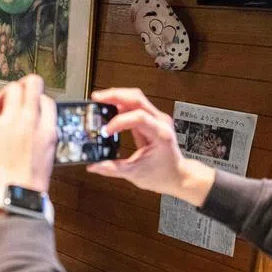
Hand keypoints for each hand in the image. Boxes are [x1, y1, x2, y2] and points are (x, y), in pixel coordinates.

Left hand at [0, 74, 55, 194]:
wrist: (15, 196)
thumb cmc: (28, 185)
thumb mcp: (47, 158)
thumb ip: (42, 139)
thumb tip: (34, 131)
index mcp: (48, 130)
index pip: (47, 101)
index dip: (37, 102)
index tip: (29, 108)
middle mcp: (31, 121)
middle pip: (31, 84)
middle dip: (21, 88)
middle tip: (12, 100)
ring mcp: (11, 122)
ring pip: (10, 89)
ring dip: (3, 96)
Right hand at [87, 88, 216, 205]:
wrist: (177, 174)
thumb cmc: (163, 174)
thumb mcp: (136, 174)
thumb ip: (114, 169)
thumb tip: (94, 166)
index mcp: (161, 134)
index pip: (139, 118)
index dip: (119, 121)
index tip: (106, 131)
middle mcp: (160, 121)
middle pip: (137, 99)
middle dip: (115, 96)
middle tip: (97, 98)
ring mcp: (157, 118)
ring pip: (136, 98)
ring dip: (117, 97)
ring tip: (99, 101)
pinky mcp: (151, 119)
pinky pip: (135, 105)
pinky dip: (121, 103)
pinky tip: (109, 107)